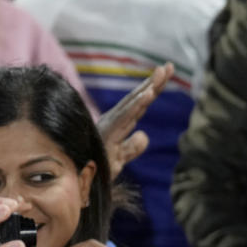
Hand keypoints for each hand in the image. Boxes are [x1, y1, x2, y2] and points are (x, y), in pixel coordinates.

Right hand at [95, 63, 173, 177]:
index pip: (139, 104)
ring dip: (147, 88)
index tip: (167, 72)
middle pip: (138, 99)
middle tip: (169, 66)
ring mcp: (111, 126)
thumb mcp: (120, 159)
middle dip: (154, 82)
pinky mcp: (108, 134)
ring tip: (161, 73)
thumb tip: (143, 134)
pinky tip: (149, 94)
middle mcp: (115, 121)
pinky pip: (125, 117)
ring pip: (133, 104)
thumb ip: (132, 147)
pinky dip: (137, 104)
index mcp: (119, 124)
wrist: (76, 180)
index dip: (152, 88)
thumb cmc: (96, 168)